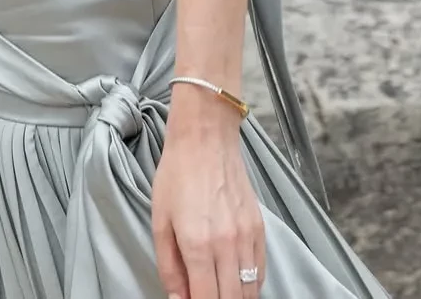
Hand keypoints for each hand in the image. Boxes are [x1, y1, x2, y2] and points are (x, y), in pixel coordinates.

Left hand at [152, 96, 265, 298]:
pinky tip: (235, 279)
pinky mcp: (260, 229)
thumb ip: (169, 265)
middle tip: (203, 293)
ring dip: (234, 297)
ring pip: (250, 291)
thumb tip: (177, 298)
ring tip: (217, 289)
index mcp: (197, 244)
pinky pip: (260, 272)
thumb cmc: (177, 174)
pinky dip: (250, 284)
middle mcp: (227, 245)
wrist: (205, 138)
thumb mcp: (160, 219)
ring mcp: (247, 237)